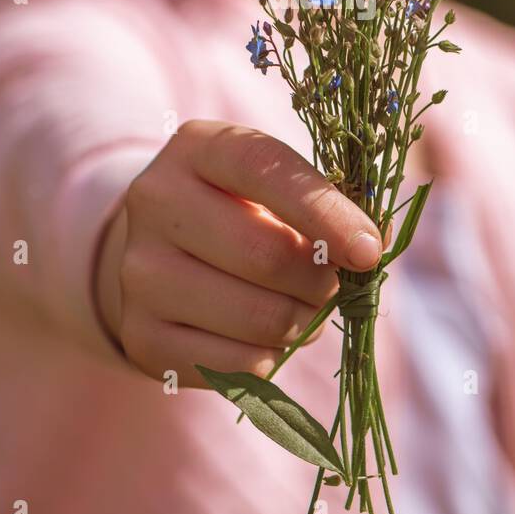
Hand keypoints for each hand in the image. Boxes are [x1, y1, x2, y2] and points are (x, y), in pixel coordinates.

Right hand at [95, 120, 388, 386]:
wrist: (161, 251)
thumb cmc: (243, 209)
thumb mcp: (277, 182)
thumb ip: (331, 201)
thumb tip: (375, 245)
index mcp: (197, 148)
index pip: (265, 169)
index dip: (327, 212)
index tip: (369, 249)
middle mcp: (154, 202)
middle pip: (265, 256)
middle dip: (321, 280)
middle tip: (333, 282)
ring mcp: (139, 272)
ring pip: (259, 319)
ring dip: (304, 322)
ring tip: (299, 306)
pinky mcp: (142, 336)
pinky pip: (240, 366)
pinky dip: (273, 357)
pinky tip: (263, 334)